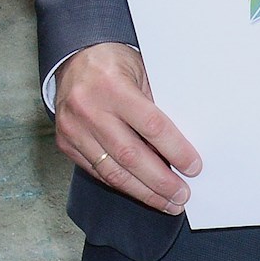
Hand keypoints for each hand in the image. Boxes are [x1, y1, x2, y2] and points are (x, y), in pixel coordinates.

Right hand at [53, 41, 199, 213]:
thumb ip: (157, 107)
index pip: (151, 126)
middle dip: (161, 182)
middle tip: (183, 195)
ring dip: (143, 192)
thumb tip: (181, 148)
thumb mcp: (141, 72)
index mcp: (112, 86)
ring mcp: (73, 128)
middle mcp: (88, 108)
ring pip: (112, 171)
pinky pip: (97, 172)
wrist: (73, 57)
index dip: (176, 150)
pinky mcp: (65, 142)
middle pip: (131, 156)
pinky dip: (122, 184)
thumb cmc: (113, 64)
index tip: (194, 167)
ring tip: (166, 202)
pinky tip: (140, 190)